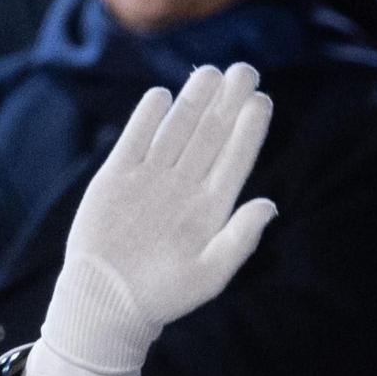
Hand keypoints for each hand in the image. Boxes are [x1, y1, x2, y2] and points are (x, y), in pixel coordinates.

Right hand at [28, 62, 278, 375]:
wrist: (107, 305)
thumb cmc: (164, 297)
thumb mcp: (210, 274)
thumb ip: (239, 239)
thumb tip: (269, 205)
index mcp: (211, 208)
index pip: (235, 159)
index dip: (249, 129)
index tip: (262, 100)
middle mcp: (184, 188)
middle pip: (209, 136)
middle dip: (227, 103)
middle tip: (245, 70)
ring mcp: (150, 180)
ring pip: (176, 131)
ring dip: (192, 102)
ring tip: (210, 73)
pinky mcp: (116, 179)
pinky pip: (134, 141)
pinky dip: (146, 119)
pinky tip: (162, 95)